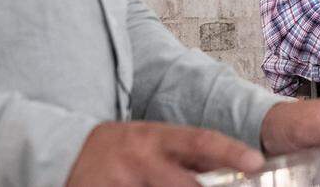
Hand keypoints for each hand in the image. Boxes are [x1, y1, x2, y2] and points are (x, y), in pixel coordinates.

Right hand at [65, 121, 263, 186]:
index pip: (201, 140)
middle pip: (185, 183)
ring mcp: (120, 180)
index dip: (230, 152)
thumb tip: (232, 160)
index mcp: (155, 137)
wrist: (63, 153)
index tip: (256, 162)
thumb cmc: (119, 149)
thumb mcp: (153, 141)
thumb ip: (188, 152)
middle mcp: (139, 156)